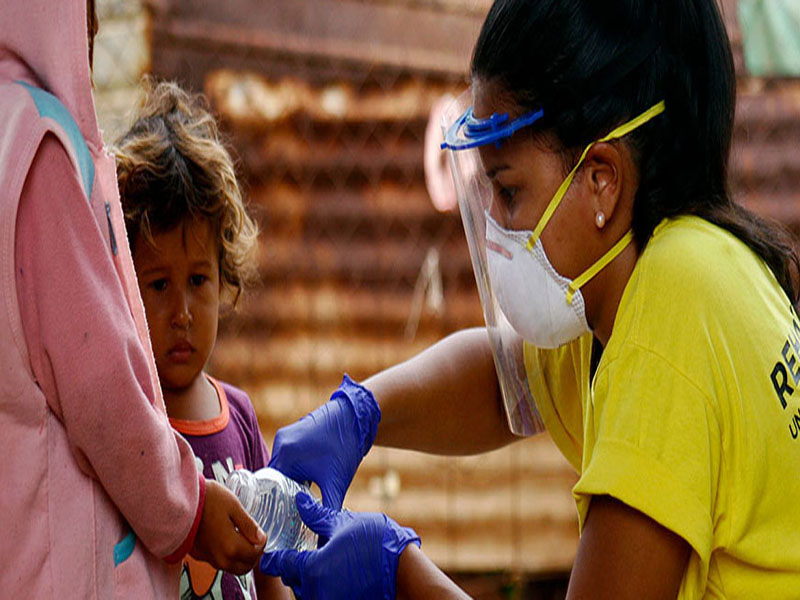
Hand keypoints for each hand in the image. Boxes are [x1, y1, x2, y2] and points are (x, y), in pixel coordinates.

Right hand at [190, 479, 266, 574]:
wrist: (183, 500)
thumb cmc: (208, 499)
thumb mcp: (234, 507)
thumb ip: (249, 525)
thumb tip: (261, 538)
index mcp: (231, 547)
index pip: (255, 554)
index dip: (262, 542)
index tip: (261, 532)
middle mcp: (220, 558)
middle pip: (245, 566)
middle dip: (254, 554)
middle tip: (255, 538)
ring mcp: (209, 559)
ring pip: (233, 567)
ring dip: (242, 557)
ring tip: (243, 538)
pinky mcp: (201, 556)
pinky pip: (221, 562)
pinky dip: (229, 556)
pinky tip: (229, 539)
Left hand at [261, 493, 419, 599]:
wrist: (404, 571)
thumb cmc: (376, 544)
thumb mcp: (343, 523)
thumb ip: (316, 515)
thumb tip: (299, 500)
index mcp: (312, 569)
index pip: (282, 564)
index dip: (275, 555)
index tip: (271, 550)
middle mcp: (316, 591)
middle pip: (293, 579)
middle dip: (294, 566)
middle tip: (296, 550)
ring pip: (307, 590)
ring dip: (307, 577)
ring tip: (317, 560)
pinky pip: (323, 595)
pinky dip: (322, 585)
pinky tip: (332, 572)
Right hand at [269, 375, 379, 508]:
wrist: (356, 416)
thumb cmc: (345, 446)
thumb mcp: (336, 482)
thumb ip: (328, 510)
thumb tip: (324, 537)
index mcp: (285, 455)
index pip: (270, 488)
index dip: (275, 505)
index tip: (281, 520)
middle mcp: (280, 443)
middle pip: (274, 479)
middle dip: (282, 495)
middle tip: (290, 515)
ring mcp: (285, 436)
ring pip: (281, 468)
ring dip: (289, 482)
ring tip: (298, 501)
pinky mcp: (292, 433)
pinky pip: (287, 458)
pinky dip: (293, 470)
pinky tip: (304, 482)